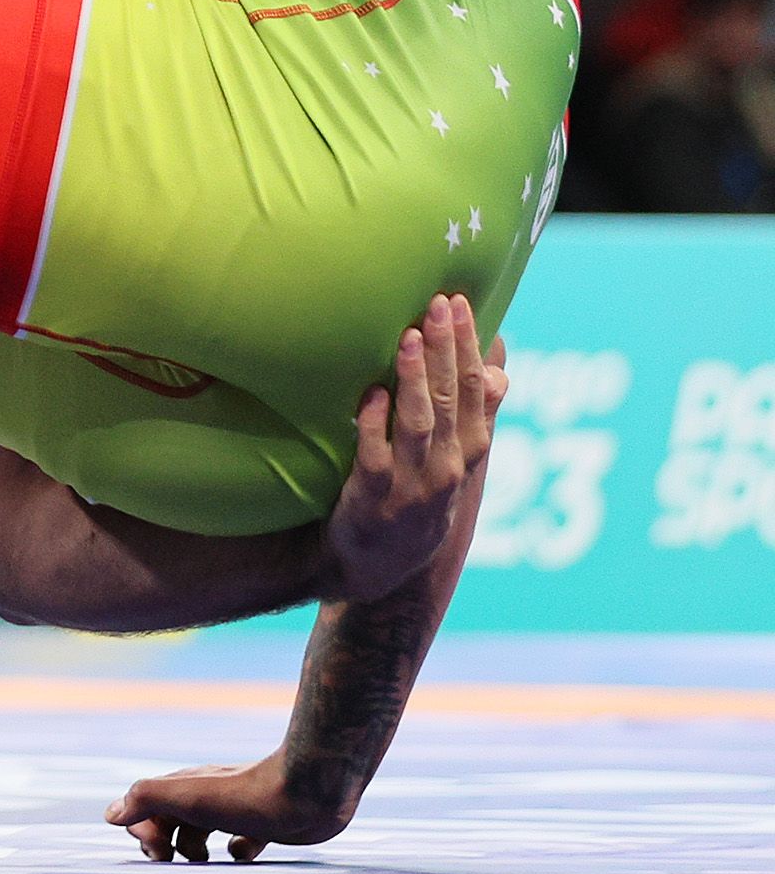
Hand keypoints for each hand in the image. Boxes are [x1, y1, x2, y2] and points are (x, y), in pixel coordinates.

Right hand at [107, 754, 350, 862]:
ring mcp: (234, 810)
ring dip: (193, 849)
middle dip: (163, 843)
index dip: (142, 832)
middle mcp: (205, 795)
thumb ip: (146, 799)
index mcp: (183, 786)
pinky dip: (237, 852)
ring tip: (205, 861)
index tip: (160, 852)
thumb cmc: (244, 796)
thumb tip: (110, 815)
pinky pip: (241, 841)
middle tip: (174, 860)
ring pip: (200, 831)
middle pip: (168, 820)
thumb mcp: (187, 796)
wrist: (307, 794)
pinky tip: (244, 853)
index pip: (144, 807)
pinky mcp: (263, 824)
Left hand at [324, 294, 505, 604]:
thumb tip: (500, 363)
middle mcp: (448, 469)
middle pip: (453, 401)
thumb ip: (476, 414)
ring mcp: (412, 486)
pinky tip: (372, 394)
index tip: (461, 303)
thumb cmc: (416, 502)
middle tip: (438, 304)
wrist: (373, 570)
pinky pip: (375, 457)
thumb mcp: (457, 463)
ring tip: (408, 335)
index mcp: (468, 454)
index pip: (479, 392)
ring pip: (419, 424)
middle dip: (448, 350)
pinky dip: (375, 424)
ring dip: (416, 378)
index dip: (470, 347)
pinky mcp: (372, 500)